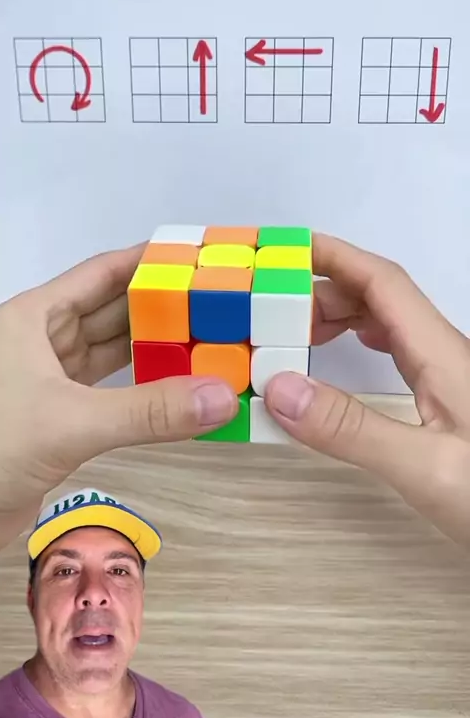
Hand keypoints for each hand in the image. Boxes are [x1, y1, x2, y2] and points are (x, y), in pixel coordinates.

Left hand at [0, 244, 236, 551]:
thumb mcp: (71, 422)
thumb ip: (148, 411)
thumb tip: (222, 399)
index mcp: (35, 317)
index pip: (101, 273)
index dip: (147, 262)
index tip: (196, 257)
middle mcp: (42, 340)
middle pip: (111, 311)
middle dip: (161, 307)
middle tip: (217, 304)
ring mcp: (49, 379)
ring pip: (111, 353)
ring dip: (154, 348)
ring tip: (207, 341)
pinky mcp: (57, 417)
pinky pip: (109, 391)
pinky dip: (141, 389)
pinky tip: (175, 387)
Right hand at [265, 233, 469, 548]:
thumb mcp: (425, 468)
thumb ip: (353, 430)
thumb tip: (279, 389)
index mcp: (441, 353)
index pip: (381, 282)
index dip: (332, 257)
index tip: (282, 249)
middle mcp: (444, 354)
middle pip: (379, 298)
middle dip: (323, 291)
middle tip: (270, 313)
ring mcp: (447, 376)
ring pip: (388, 323)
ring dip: (339, 317)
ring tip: (293, 337)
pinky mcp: (447, 399)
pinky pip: (395, 351)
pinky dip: (357, 343)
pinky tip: (342, 357)